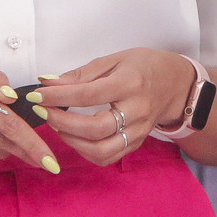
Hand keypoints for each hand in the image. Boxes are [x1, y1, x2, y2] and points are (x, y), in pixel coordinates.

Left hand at [34, 49, 198, 166]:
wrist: (178, 84)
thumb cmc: (146, 66)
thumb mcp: (117, 58)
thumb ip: (83, 73)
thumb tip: (50, 83)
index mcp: (130, 83)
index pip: (88, 94)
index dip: (58, 96)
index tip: (38, 95)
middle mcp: (137, 110)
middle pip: (95, 128)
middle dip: (62, 122)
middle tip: (44, 112)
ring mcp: (138, 131)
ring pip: (101, 150)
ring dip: (72, 142)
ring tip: (58, 126)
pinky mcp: (137, 143)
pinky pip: (108, 157)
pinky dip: (86, 152)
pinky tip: (75, 138)